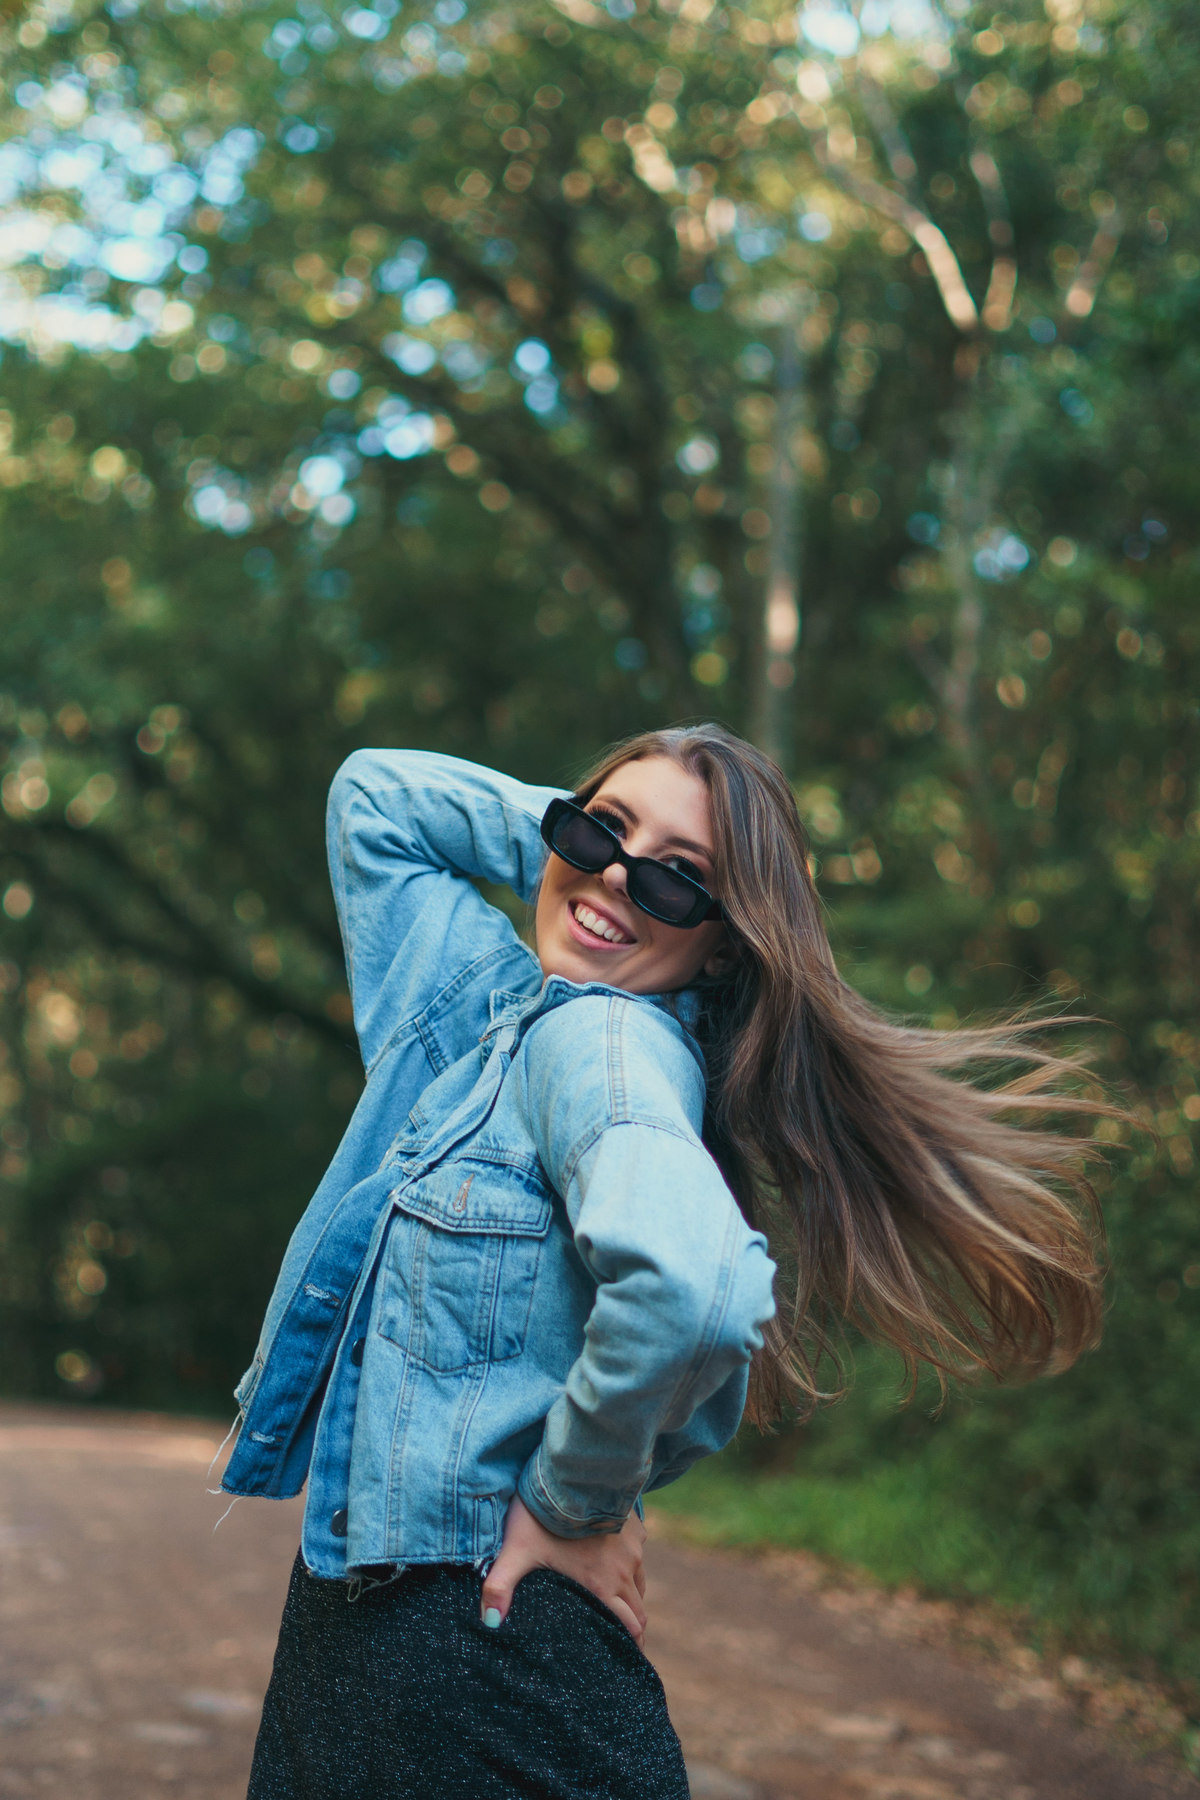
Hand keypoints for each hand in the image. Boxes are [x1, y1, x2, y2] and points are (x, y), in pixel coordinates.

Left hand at [480, 1493, 647, 1647]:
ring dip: (631, 1595)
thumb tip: (488, 1622)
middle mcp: (625, 1569)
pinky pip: (638, 1552)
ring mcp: (633, 1546)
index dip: (632, 1644)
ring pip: (640, 1581)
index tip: (627, 1656)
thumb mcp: (516, 1551)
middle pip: (639, 1609)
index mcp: (602, 1584)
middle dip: (632, 1626)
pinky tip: (615, 1560)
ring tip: (616, 1603)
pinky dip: (630, 1563)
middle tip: (622, 1640)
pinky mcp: (634, 1524)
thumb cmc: (542, 1513)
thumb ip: (500, 1586)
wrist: (572, 1470)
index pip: (631, 1626)